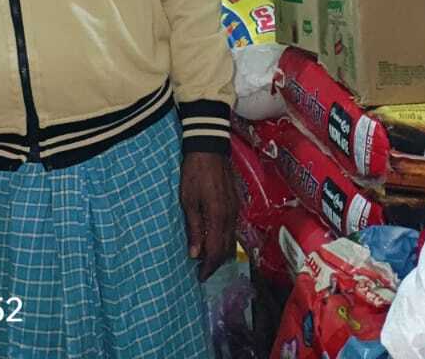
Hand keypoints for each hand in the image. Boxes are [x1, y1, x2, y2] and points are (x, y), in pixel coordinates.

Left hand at [179, 152, 236, 281]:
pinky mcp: (236, 202)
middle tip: (202, 271)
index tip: (200, 277)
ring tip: (207, 258)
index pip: (216, 251)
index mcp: (218, 217)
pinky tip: (215, 238)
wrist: (209, 147)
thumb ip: (194, 228)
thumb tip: (195, 254)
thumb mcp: (188, 201)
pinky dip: (225, 239)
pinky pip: (233, 228)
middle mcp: (231, 216)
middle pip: (227, 249)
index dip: (209, 267)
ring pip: (232, 239)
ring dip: (221, 251)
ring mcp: (235, 209)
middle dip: (215, 263)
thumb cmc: (194, 173)